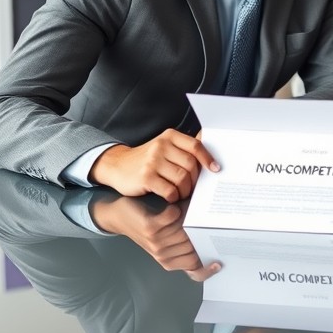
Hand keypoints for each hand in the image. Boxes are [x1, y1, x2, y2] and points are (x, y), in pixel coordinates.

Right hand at [90, 129, 218, 202]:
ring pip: (182, 178)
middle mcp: (161, 146)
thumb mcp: (164, 147)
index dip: (207, 159)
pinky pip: (169, 190)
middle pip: (191, 164)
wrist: (117, 166)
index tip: (215, 169)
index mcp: (169, 136)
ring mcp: (153, 161)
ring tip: (181, 192)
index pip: (195, 146)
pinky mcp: (146, 177)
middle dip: (195, 179)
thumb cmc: (147, 160)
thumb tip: (211, 155)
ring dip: (185, 190)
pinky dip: (173, 196)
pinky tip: (170, 196)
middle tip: (192, 187)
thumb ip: (184, 149)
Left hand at [91, 196, 221, 280]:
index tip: (218, 263)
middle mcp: (163, 255)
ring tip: (184, 208)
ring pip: (185, 229)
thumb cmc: (148, 223)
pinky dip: (175, 208)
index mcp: (170, 261)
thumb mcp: (167, 237)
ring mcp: (156, 243)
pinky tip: (172, 206)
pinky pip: (173, 216)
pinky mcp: (150, 228)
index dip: (207, 270)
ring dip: (187, 216)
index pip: (194, 270)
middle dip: (199, 230)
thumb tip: (215, 229)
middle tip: (200, 217)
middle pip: (194, 244)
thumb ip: (186, 239)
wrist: (118, 216)